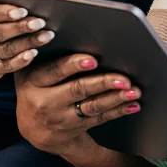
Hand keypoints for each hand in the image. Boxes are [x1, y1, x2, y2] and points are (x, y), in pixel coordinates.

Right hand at [14, 53, 140, 157]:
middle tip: (123, 79)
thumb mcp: (32, 75)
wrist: (32, 129)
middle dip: (102, 83)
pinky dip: (118, 111)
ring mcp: (61, 118)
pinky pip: (99, 119)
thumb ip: (48, 59)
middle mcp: (45, 101)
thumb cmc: (37, 90)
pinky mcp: (75, 128)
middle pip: (77, 90)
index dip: (73, 65)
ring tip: (134, 91)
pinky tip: (133, 105)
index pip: (54, 71)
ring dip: (116, 98)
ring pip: (92, 106)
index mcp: (33, 81)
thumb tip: (78, 36)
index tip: (93, 60)